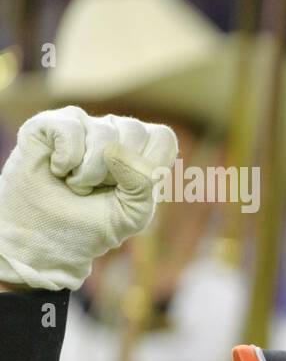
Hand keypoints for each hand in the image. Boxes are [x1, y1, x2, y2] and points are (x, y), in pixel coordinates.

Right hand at [0, 106, 177, 289]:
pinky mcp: (51, 123)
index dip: (148, 167)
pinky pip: (71, 129)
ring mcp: (84, 123)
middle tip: (98, 188)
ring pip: (104, 134)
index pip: (163, 138)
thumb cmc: (95, 223)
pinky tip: (58, 170)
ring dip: (89, 173)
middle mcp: (116, 130)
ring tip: (76, 184)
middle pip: (135, 132)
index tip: (128, 190)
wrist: (47, 237)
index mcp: (143, 149)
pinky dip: (66, 160)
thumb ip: (143, 183)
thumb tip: (115, 151)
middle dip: (116, 174)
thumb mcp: (134, 212)